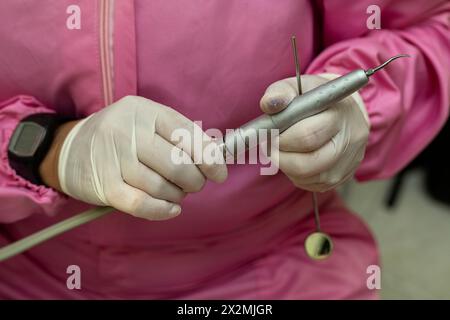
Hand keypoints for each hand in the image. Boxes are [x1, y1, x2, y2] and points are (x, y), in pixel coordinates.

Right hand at [39, 95, 226, 219]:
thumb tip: (216, 161)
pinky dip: (162, 210)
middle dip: (194, 181)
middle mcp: (128, 130)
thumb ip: (181, 136)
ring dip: (177, 195)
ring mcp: (113, 157)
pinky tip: (171, 209)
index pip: (187, 135)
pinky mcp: (104, 184)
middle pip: (177, 164)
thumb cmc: (122, 137)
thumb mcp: (149, 123)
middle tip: (193, 184)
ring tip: (176, 193)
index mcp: (146, 111)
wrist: (69, 149)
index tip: (219, 174)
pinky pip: (142, 204)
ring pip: (161, 186)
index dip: (209, 158)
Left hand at [260, 74, 369, 191]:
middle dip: (280, 157)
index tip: (268, 135)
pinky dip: (297, 176)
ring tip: (280, 152)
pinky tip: (294, 159)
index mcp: (339, 113)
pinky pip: (313, 184)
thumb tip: (268, 104)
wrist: (345, 110)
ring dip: (287, 167)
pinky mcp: (344, 175)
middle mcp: (350, 139)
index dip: (282, 140)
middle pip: (308, 163)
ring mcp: (349, 160)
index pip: (307, 136)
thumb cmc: (315, 97)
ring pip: (309, 177)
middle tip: (269, 147)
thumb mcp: (298, 87)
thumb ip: (280, 92)